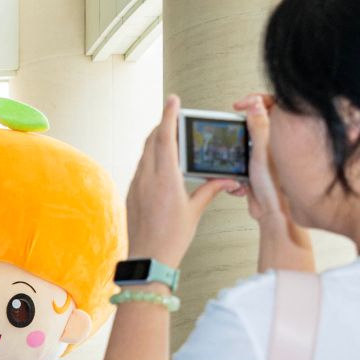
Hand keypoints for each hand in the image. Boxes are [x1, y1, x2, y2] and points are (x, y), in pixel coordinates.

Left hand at [126, 95, 230, 269]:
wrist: (148, 259)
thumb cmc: (172, 238)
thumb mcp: (194, 212)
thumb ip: (210, 190)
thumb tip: (228, 181)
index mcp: (166, 179)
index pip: (166, 138)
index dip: (169, 115)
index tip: (173, 99)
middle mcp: (147, 178)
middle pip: (153, 141)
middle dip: (163, 125)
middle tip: (174, 116)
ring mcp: (136, 185)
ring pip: (144, 153)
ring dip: (156, 141)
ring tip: (169, 137)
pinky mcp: (131, 194)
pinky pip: (140, 167)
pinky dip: (150, 158)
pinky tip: (159, 163)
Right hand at [229, 94, 314, 273]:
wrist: (274, 214)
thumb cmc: (276, 187)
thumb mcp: (262, 150)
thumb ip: (258, 124)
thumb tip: (256, 102)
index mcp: (282, 133)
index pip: (271, 104)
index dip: (254, 100)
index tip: (239, 106)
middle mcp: (276, 142)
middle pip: (254, 123)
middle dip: (239, 133)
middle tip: (233, 136)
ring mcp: (267, 155)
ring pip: (245, 144)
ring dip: (235, 155)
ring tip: (236, 166)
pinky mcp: (257, 169)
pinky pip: (241, 163)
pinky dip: (235, 171)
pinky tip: (239, 181)